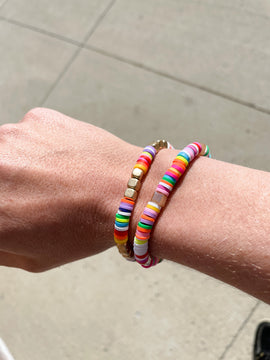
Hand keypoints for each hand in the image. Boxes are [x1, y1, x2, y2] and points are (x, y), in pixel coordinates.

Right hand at [0, 108, 138, 271]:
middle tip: (33, 195)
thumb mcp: (33, 258)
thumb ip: (0, 246)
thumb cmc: (85, 230)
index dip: (6, 209)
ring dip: (17, 164)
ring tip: (54, 178)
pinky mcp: (36, 118)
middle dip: (7, 188)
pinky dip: (39, 147)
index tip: (16, 209)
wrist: (127, 193)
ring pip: (4, 151)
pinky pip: (27, 135)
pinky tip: (66, 161)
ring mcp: (11, 137)